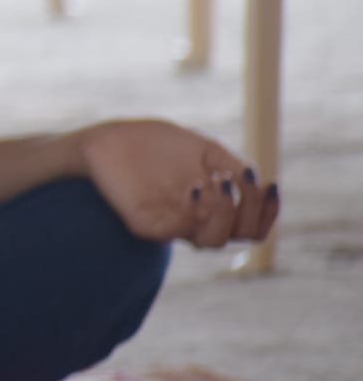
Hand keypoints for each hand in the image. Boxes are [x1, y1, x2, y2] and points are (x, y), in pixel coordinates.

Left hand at [78, 119, 278, 246]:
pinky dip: (194, 212)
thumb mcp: (204, 150)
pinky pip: (177, 232)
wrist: (110, 139)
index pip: (252, 226)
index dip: (269, 212)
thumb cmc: (157, 144)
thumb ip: (233, 166)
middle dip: (248, 210)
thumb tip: (258, 183)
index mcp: (214, 206)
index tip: (271, 186)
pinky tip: (194, 186)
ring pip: (213, 241)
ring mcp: (172, 224)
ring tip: (213, 182)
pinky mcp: (146, 224)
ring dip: (223, 213)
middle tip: (231, 179)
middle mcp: (196, 221)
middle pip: (240, 237)